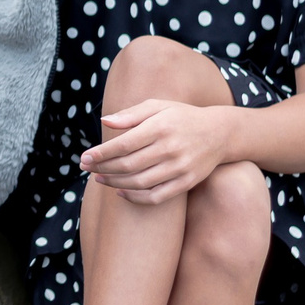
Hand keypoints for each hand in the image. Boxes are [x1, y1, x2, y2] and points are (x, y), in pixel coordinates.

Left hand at [83, 98, 235, 205]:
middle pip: (128, 165)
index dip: (101, 153)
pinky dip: (135, 198)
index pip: (123, 144)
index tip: (84, 157)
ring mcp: (180, 168)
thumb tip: (105, 121)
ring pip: (139, 182)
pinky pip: (156, 196)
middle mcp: (170, 148)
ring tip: (100, 179)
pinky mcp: (187, 182)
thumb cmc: (182, 117)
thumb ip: (131, 114)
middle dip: (102, 168)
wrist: (220, 133)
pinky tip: (121, 192)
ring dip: (115, 183)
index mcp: (160, 127)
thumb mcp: (158, 106)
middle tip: (86, 168)